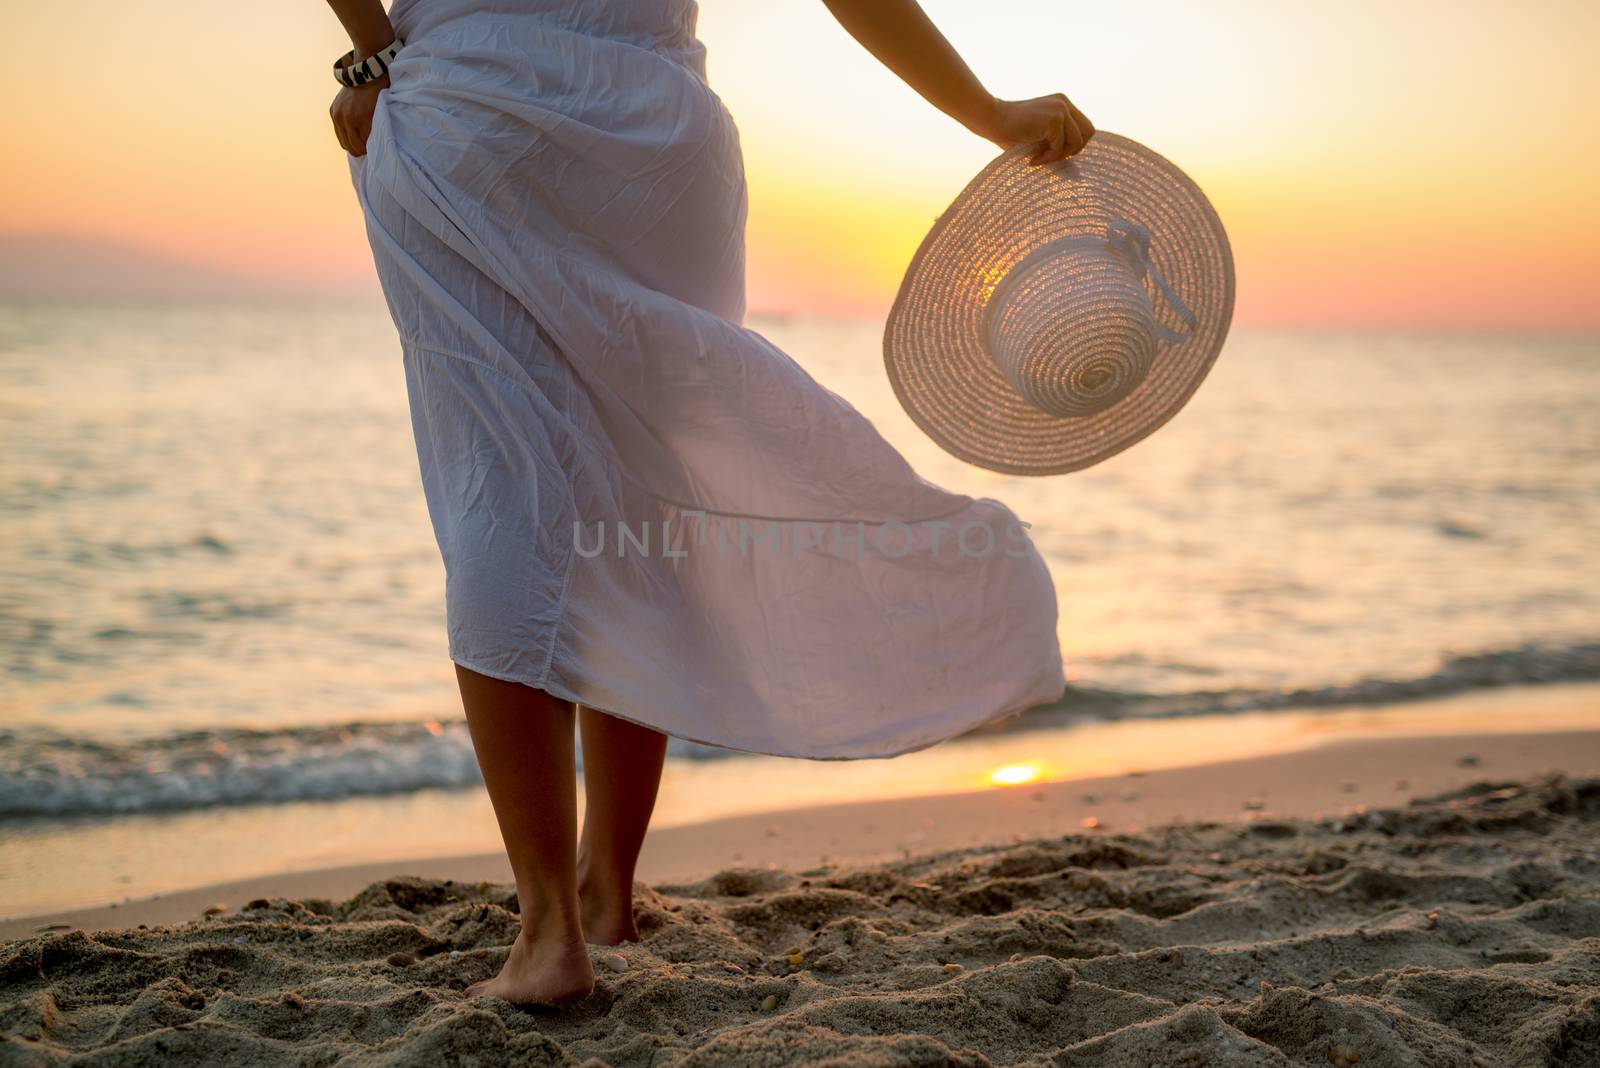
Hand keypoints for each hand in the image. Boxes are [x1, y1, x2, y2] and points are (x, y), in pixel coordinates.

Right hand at [329, 77, 387, 156]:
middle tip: (368, 148)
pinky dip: (345, 136)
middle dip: (361, 150)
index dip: (370, 150)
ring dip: (352, 145)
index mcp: (361, 119)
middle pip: (352, 147)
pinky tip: (353, 134)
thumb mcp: (381, 113)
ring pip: (344, 142)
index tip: (375, 149)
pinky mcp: (333, 112)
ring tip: (360, 143)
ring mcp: (338, 115)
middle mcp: (347, 118)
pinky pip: (338, 132)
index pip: (363, 146)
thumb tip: (373, 146)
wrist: (365, 75)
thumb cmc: (378, 94)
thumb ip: (376, 129)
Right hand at [970, 93, 1093, 165]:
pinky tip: (1032, 159)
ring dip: (1058, 156)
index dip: (1074, 145)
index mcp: (1062, 104)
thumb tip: (1075, 157)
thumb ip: (1058, 137)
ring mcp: (1061, 109)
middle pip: (1088, 133)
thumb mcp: (1041, 133)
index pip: (1085, 127)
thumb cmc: (1012, 132)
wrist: (992, 121)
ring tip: (1038, 158)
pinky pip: (1061, 147)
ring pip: (1077, 142)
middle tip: (1050, 157)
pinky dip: (1048, 158)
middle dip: (1072, 150)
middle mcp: (1064, 103)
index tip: (1054, 153)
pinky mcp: (1054, 119)